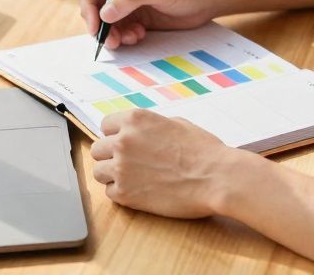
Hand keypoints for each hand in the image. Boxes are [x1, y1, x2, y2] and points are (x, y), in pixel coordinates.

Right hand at [72, 0, 222, 48]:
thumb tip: (104, 14)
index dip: (87, 7)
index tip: (96, 25)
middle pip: (93, 9)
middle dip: (100, 26)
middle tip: (112, 40)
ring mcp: (126, 4)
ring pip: (105, 24)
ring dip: (113, 35)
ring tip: (131, 38)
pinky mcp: (135, 18)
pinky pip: (118, 32)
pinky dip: (124, 37)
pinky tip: (139, 35)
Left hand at [89, 108, 247, 217]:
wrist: (215, 177)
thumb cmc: (203, 150)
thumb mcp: (176, 123)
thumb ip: (150, 126)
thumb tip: (139, 131)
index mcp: (135, 119)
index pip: (106, 125)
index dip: (116, 134)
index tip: (125, 142)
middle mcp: (122, 141)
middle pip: (98, 149)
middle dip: (111, 155)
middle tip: (129, 162)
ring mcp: (121, 168)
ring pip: (98, 171)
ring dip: (112, 174)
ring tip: (133, 178)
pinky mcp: (125, 194)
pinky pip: (109, 192)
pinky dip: (121, 192)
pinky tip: (140, 190)